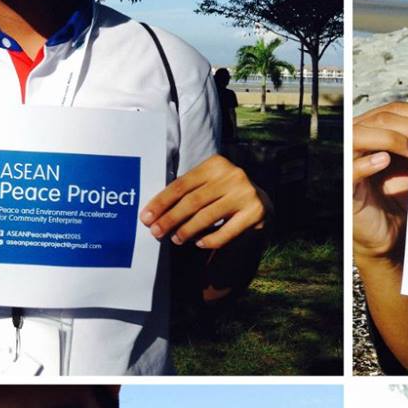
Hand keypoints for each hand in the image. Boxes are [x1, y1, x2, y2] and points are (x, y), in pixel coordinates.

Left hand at [143, 154, 266, 252]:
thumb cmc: (224, 194)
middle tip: (155, 232)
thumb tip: (155, 212)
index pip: (182, 185)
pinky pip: (226, 232)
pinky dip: (209, 239)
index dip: (161, 202)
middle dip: (170, 218)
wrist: (261, 201)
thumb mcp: (207, 184)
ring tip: (175, 239)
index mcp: (215, 164)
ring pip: (207, 216)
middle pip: (192, 201)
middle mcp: (232, 176)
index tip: (146, 217)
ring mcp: (245, 194)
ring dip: (187, 230)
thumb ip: (187, 191)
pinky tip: (198, 243)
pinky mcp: (255, 213)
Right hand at [354, 99, 407, 261]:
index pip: (397, 110)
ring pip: (363, 134)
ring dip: (393, 138)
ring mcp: (347, 160)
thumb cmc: (400, 201)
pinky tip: (384, 161)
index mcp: (374, 130)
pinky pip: (351, 168)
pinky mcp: (345, 186)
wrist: (387, 238)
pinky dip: (367, 162)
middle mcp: (358, 139)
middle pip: (384, 118)